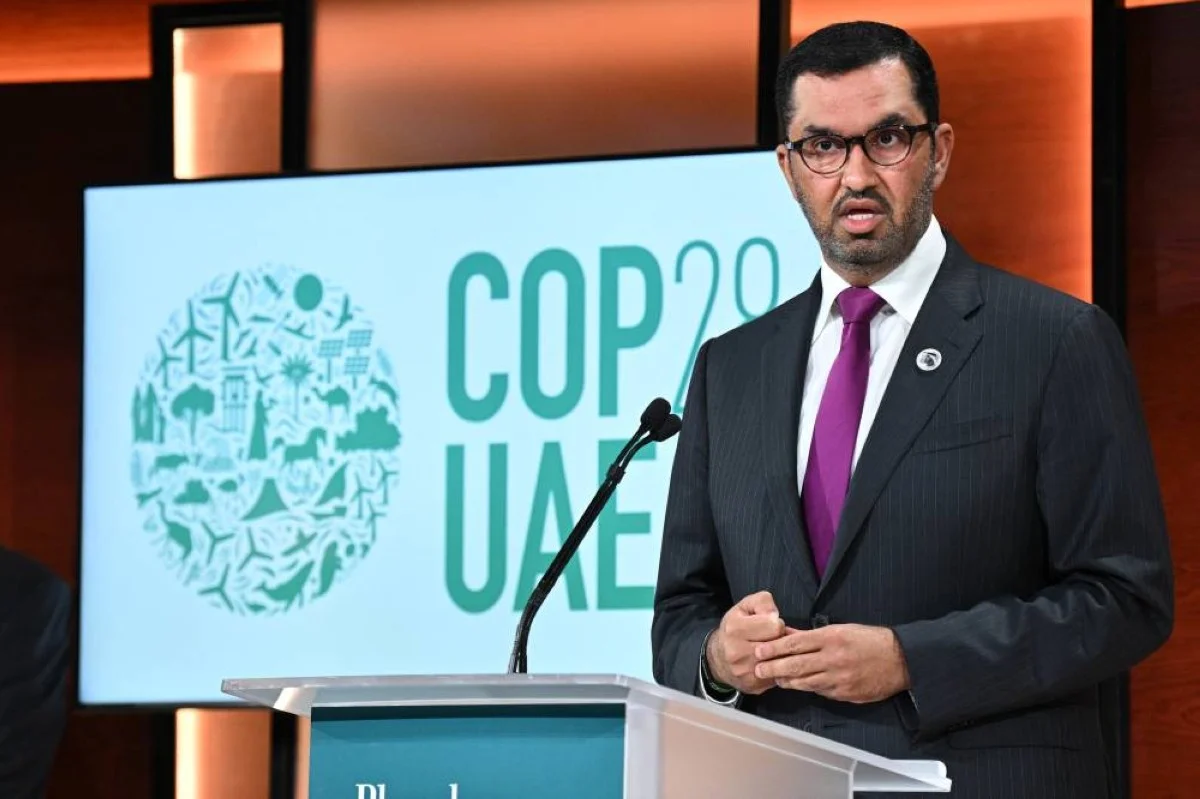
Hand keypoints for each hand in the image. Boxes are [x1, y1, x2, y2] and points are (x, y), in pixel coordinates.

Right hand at [706, 591, 785, 694]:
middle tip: (773, 638)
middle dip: (781, 640)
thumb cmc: (736, 629)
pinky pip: (779, 677)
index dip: (777, 624)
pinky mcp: (753, 686)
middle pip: (779, 646)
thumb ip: (763, 602)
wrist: (718, 658)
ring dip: (782, 656)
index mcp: (735, 629)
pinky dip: (780, 670)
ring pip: (781, 663)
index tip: (771, 625)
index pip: (775, 627)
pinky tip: (772, 663)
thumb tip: (775, 616)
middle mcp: (737, 652)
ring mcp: (745, 672)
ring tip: (775, 651)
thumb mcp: (745, 607)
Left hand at [752, 624, 910, 703]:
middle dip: (773, 667)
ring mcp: (838, 678)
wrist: (899, 660)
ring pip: (804, 682)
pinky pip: (820, 691)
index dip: (774, 648)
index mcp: (831, 638)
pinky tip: (796, 686)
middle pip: (795, 665)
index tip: (759, 650)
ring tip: (774, 679)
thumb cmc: (869, 640)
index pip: (795, 643)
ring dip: (786, 681)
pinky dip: (806, 688)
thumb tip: (787, 632)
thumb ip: (812, 635)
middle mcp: (833, 658)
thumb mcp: (841, 630)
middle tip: (758, 669)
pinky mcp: (844, 693)